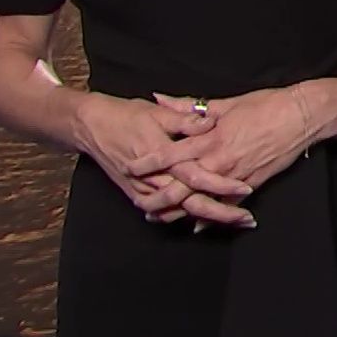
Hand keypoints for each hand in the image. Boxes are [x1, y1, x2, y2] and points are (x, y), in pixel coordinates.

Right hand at [69, 93, 255, 227]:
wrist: (89, 125)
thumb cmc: (125, 115)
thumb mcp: (157, 114)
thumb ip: (185, 119)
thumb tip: (210, 121)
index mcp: (164, 156)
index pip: (198, 176)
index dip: (223, 184)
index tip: (248, 187)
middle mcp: (154, 178)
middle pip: (192, 203)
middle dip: (221, 213)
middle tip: (248, 220)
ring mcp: (144, 190)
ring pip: (180, 212)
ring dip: (206, 218)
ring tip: (235, 221)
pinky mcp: (137, 194)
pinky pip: (163, 212)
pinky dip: (183, 217)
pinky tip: (203, 223)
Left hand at [127, 87, 322, 227]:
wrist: (301, 116)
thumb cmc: (265, 104)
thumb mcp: (225, 103)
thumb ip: (189, 106)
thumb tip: (160, 98)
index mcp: (210, 137)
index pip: (169, 153)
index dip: (147, 162)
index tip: (128, 166)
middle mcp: (219, 160)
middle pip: (180, 185)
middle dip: (158, 198)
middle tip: (139, 205)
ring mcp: (235, 176)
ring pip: (201, 200)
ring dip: (180, 211)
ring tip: (161, 218)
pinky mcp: (251, 184)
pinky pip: (227, 205)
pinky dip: (212, 217)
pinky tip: (198, 226)